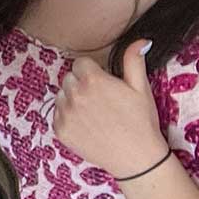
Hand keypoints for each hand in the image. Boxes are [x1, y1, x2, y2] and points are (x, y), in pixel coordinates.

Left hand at [54, 41, 167, 178]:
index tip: (104, 84)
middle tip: (101, 100)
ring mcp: (65, 114)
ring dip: (73, 100)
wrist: (136, 158)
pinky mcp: (60, 131)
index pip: (81, 64)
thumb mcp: (141, 88)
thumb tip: (141, 41)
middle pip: (69, 78)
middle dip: (82, 84)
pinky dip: (68, 117)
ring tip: (94, 113)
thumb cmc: (141, 122)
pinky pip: (57, 114)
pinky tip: (87, 125)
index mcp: (92, 81)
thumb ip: (134, 61)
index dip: (94, 72)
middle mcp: (74, 95)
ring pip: (61, 95)